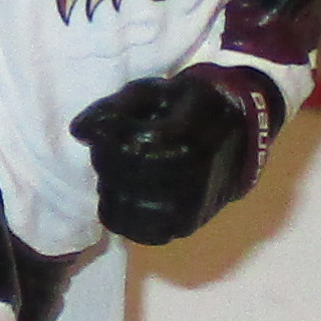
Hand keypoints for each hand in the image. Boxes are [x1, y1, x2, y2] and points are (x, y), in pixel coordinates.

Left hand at [70, 72, 248, 245]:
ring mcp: (184, 208)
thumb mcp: (156, 91)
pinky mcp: (183, 226)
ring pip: (118, 206)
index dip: (103, 134)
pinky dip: (123, 211)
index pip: (121, 145)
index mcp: (181, 139)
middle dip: (105, 157)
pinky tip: (129, 193)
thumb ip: (114, 107)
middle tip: (115, 146)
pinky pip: (134, 229)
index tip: (104, 126)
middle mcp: (184, 178)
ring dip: (111, 185)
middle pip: (117, 175)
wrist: (242, 135)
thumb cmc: (191, 106)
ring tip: (125, 169)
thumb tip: (78, 131)